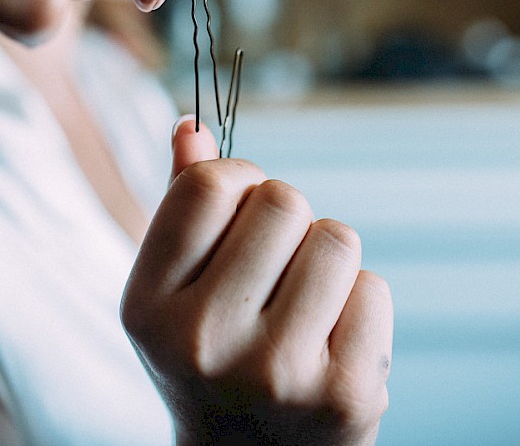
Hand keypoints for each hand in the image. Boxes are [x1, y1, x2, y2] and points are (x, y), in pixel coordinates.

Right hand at [123, 118, 392, 444]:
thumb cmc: (213, 355)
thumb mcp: (175, 290)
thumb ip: (181, 206)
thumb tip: (192, 125)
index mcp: (146, 307)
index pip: (210, 183)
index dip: (239, 182)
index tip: (241, 215)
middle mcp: (200, 342)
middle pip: (284, 200)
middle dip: (289, 223)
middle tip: (274, 276)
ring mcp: (274, 373)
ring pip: (337, 238)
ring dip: (328, 261)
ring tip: (303, 310)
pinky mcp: (342, 395)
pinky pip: (374, 289)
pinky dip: (359, 306)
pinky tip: (331, 345)